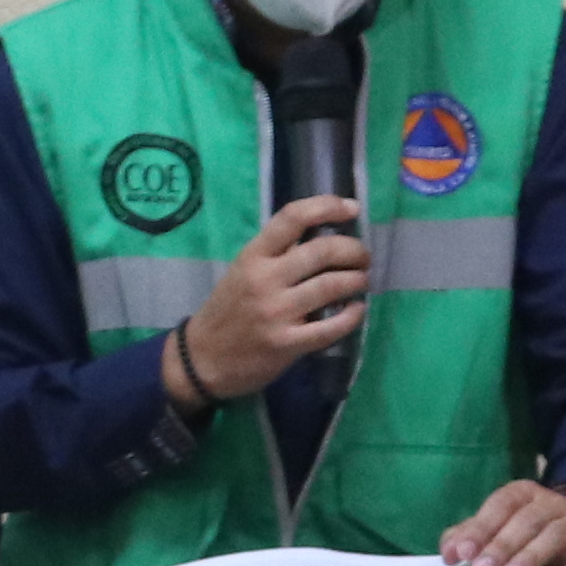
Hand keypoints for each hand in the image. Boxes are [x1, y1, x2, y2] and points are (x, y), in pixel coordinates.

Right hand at [174, 195, 369, 407]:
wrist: (202, 359)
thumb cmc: (228, 311)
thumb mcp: (242, 272)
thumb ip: (276, 254)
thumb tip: (324, 235)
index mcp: (253, 256)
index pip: (292, 217)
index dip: (327, 206)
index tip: (352, 208)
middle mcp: (264, 279)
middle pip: (322, 251)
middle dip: (354, 250)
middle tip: (363, 257)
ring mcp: (276, 313)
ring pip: (331, 286)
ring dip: (356, 280)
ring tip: (362, 280)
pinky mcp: (286, 344)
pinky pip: (331, 327)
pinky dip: (352, 316)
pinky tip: (357, 310)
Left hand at [440, 480, 565, 565]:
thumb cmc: (528, 536)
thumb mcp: (498, 531)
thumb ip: (471, 537)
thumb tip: (450, 552)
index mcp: (521, 495)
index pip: (499, 506)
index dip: (480, 528)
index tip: (463, 553)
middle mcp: (549, 503)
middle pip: (524, 521)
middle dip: (501, 546)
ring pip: (553, 534)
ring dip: (530, 556)